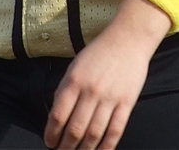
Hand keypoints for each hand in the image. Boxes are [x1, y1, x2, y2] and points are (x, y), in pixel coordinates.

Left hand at [44, 0, 167, 148]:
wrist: (128, 38)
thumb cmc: (99, 52)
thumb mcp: (75, 66)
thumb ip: (65, 90)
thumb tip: (56, 118)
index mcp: (74, 81)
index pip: (58, 116)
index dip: (51, 134)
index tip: (50, 142)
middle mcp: (91, 91)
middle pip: (75, 129)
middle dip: (66, 146)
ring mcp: (110, 98)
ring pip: (94, 134)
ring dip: (84, 149)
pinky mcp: (127, 102)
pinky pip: (115, 130)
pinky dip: (106, 146)